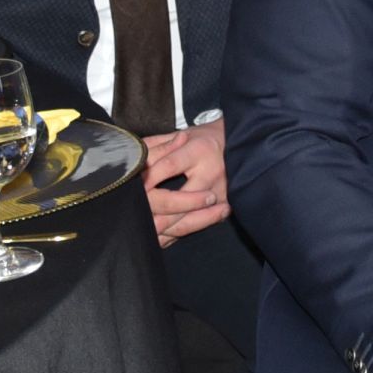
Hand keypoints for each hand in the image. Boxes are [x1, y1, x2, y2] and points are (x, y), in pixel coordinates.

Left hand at [142, 120, 228, 246]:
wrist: (239, 146)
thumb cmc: (206, 140)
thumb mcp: (183, 134)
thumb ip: (157, 145)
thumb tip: (133, 157)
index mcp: (198, 150)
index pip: (169, 166)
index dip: (149, 178)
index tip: (132, 187)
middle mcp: (210, 173)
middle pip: (178, 199)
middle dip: (154, 211)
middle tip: (133, 216)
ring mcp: (219, 193)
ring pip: (187, 219)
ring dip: (163, 228)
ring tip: (145, 232)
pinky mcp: (223, 207)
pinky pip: (196, 227)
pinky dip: (175, 235)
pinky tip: (160, 237)